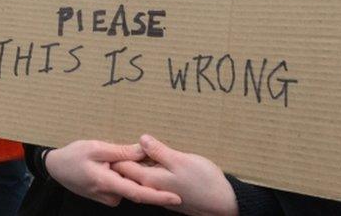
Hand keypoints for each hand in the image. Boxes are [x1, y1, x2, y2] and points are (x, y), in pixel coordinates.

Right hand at [45, 140, 181, 207]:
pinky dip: (123, 176)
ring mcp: (108, 198)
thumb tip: (143, 150)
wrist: (55, 168)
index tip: (176, 198)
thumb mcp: (96, 148)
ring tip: (112, 158)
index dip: (159, 196)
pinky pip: (121, 186)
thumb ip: (121, 151)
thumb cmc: (73, 156)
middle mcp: (110, 195)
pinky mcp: (107, 196)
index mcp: (107, 183)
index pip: (139, 193)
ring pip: (128, 186)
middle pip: (136, 188)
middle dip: (143, 175)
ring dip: (130, 173)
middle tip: (128, 157)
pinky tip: (112, 164)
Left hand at [112, 135, 237, 215]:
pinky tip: (153, 156)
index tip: (120, 137)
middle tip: (129, 138)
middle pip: (127, 170)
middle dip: (125, 155)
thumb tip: (141, 139)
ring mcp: (157, 190)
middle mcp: (149, 188)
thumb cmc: (203, 181)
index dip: (117, 151)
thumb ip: (158, 151)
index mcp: (148, 180)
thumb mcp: (180, 160)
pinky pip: (150, 176)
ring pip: (139, 174)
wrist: (222, 203)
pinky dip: (148, 165)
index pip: (121, 166)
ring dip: (138, 160)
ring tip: (141, 145)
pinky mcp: (164, 191)